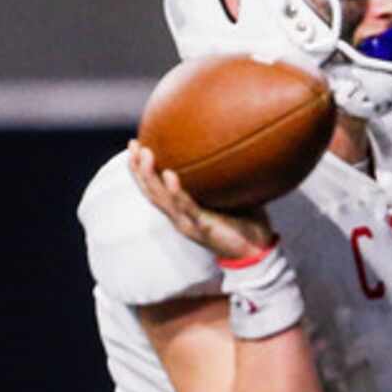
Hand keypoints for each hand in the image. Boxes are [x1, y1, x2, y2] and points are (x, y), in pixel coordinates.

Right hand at [127, 143, 275, 261]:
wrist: (257, 251)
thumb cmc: (244, 221)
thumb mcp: (227, 193)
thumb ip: (219, 173)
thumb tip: (227, 140)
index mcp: (181, 210)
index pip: (154, 188)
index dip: (140, 169)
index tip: (134, 145)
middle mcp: (180, 218)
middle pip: (151, 193)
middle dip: (139, 170)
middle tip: (134, 146)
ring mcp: (189, 224)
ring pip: (162, 201)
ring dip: (151, 178)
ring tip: (147, 155)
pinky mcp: (204, 229)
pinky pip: (188, 209)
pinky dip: (176, 193)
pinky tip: (170, 176)